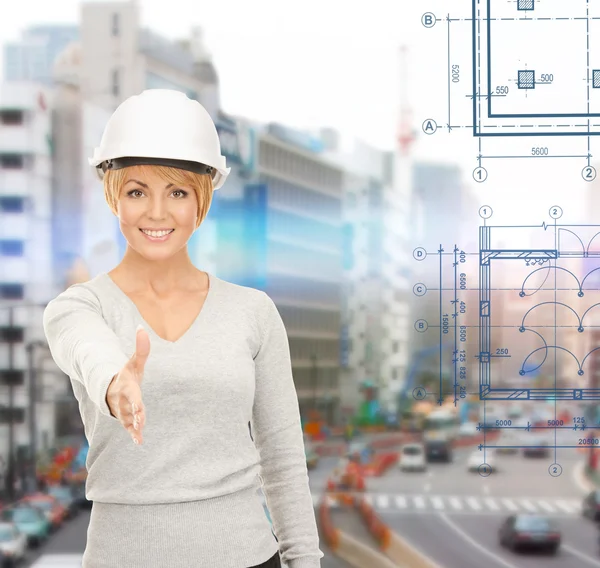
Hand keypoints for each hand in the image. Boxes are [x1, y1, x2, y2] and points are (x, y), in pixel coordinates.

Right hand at [106, 326, 149, 444]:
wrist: (110, 386)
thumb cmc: (126, 374)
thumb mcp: (134, 362)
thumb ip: (141, 348)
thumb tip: (142, 327)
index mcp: (127, 387)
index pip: (132, 395)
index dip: (135, 402)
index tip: (138, 408)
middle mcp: (122, 401)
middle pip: (128, 410)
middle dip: (133, 416)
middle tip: (140, 423)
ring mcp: (121, 410)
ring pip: (127, 420)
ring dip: (133, 427)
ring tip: (139, 434)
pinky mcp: (124, 418)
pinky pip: (127, 428)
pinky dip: (133, 434)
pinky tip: (139, 442)